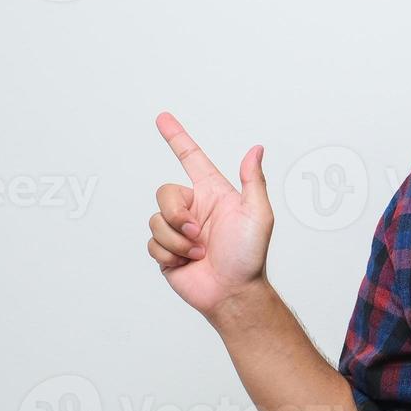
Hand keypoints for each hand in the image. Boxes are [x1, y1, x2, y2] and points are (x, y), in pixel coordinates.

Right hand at [148, 111, 273, 317]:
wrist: (233, 292)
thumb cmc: (250, 256)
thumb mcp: (258, 215)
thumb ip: (254, 181)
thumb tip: (256, 149)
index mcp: (214, 194)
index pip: (191, 158)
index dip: (177, 137)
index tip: (162, 118)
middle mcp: (194, 208)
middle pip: (164, 192)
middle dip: (177, 216)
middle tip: (199, 235)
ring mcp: (179, 229)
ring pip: (156, 220)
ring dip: (178, 241)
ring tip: (199, 253)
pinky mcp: (166, 250)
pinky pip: (152, 243)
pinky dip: (170, 255)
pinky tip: (188, 263)